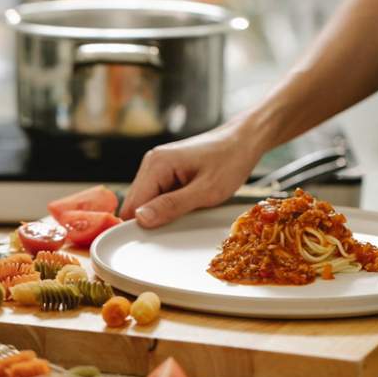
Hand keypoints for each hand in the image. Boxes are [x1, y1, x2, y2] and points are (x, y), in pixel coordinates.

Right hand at [120, 120, 260, 227]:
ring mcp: (157, 166)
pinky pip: (158, 195)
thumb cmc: (230, 161)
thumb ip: (172, 206)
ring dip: (164, 212)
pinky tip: (189, 202)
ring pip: (147, 201)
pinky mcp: (166, 171)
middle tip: (182, 222)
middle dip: (154, 218)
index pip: (133, 205)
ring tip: (190, 208)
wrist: (244, 140)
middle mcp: (151, 162)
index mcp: (156, 164)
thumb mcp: (206, 191)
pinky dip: (170, 204)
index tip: (163, 236)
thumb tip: (141, 219)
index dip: (143, 225)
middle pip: (136, 204)